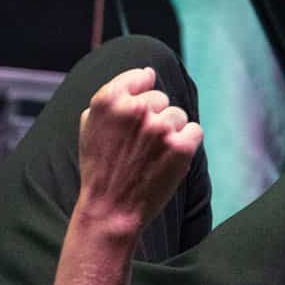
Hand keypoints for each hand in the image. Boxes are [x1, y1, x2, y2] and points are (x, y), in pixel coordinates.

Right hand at [74, 66, 203, 237]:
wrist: (110, 211)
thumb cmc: (100, 168)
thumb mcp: (90, 126)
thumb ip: (113, 95)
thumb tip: (146, 73)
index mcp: (109, 100)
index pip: (141, 77)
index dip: (141, 97)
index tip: (136, 118)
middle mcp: (135, 109)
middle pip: (161, 98)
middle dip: (154, 118)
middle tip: (139, 147)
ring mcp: (159, 127)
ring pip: (179, 115)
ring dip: (171, 132)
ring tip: (152, 156)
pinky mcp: (181, 146)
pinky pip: (195, 131)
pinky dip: (186, 145)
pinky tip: (168, 161)